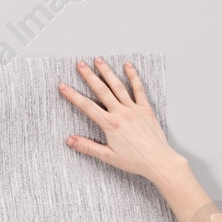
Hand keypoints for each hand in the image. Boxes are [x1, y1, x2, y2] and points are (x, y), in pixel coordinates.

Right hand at [58, 58, 185, 184]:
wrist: (158, 160)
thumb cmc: (135, 161)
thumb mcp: (108, 156)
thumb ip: (88, 147)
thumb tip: (70, 140)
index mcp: (110, 125)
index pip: (87, 107)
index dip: (73, 96)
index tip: (63, 87)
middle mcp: (121, 113)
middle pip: (101, 90)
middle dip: (89, 76)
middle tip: (80, 64)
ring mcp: (134, 109)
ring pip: (118, 86)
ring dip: (107, 72)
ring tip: (98, 60)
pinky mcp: (145, 109)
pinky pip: (139, 89)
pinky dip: (133, 76)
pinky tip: (127, 66)